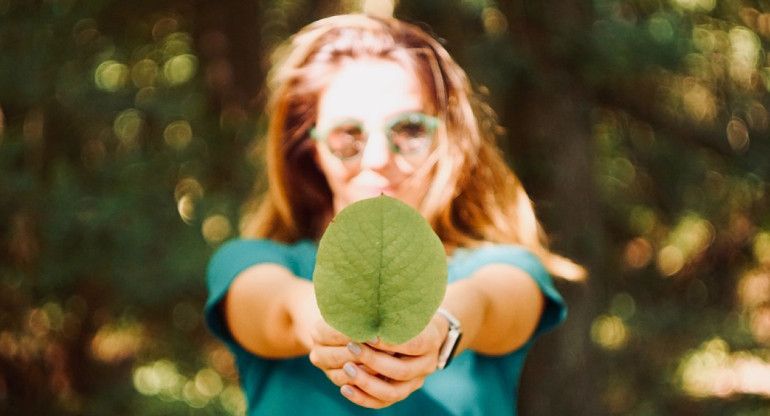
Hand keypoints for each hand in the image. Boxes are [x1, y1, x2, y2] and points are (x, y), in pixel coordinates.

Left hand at [308, 314, 447, 408]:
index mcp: (431, 341)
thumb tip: (366, 300)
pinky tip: (345, 388)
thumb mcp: (406, 307)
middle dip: (373, 360)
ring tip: (346, 369)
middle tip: (351, 347)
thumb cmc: (409, 314)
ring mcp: (415, 382)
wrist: (426, 333)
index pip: (413, 345)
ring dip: (366, 382)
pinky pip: (382, 403)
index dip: (389, 342)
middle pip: (400, 371)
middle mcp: (426, 365)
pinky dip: (363, 398)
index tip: (368, 335)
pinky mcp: (402, 392)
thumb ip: (392, 309)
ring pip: (392, 392)